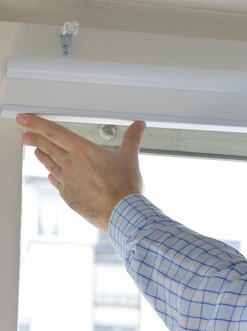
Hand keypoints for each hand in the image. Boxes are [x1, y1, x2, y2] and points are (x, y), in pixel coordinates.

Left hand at [18, 114, 145, 231]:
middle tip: (26, 136)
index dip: (36, 123)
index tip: (24, 119)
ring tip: (37, 152)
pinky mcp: (69, 196)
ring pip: (50, 164)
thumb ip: (132, 139)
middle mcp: (70, 164)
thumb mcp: (129, 158)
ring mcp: (67, 181)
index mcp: (83, 150)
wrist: (121, 211)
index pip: (54, 132)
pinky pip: (57, 183)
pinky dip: (53, 176)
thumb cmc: (124, 186)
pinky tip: (52, 176)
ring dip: (42, 156)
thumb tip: (139, 126)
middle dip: (34, 139)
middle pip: (47, 147)